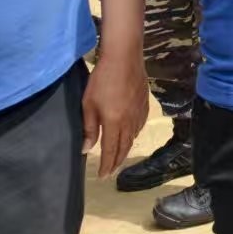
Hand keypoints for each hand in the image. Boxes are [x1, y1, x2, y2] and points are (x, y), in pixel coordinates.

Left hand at [81, 48, 148, 177]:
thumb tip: (87, 148)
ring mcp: (139, 112)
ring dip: (126, 149)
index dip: (107, 165)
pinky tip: (131, 134)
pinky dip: (134, 135)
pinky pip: (140, 125)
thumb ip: (88, 128)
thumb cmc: (101, 80)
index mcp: (114, 123)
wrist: (124, 57)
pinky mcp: (144, 103)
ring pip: (133, 137)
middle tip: (111, 171)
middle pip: (124, 147)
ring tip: (119, 155)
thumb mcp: (88, 104)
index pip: (110, 150)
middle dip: (117, 161)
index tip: (103, 176)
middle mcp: (129, 121)